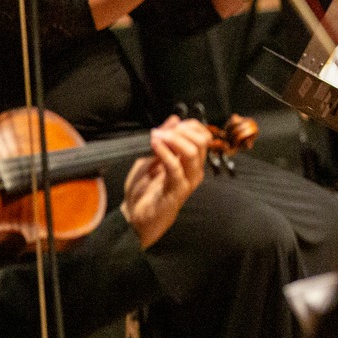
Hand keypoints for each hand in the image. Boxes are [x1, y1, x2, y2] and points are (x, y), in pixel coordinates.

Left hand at [120, 116, 212, 248]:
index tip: (171, 124)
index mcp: (191, 163)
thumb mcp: (151, 158)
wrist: (135, 218)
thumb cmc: (144, 191)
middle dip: (182, 130)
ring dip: (173, 139)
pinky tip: (154, 144)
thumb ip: (163, 140)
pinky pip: (175, 166)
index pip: (203, 136)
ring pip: (192, 151)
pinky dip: (164, 152)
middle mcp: (194, 170)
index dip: (190, 125)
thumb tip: (174, 119)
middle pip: (202, 141)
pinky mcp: (177, 190)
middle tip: (163, 131)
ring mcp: (188, 181)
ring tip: (157, 137)